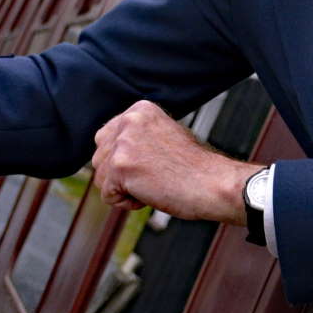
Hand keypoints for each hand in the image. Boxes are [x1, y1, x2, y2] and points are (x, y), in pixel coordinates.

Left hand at [91, 100, 256, 222]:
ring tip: (156, 183)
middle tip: (157, 174)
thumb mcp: (162, 137)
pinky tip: (152, 194)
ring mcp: (124, 143)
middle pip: (100, 159)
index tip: (156, 163)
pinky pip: (108, 196)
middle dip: (122, 176)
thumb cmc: (193, 169)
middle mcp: (128, 120)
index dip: (128, 160)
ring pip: (102, 179)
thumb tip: (104, 152)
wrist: (213, 184)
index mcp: (138, 110)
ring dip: (126, 190)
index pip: (106, 139)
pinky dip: (128, 203)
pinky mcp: (121, 167)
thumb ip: (134, 137)